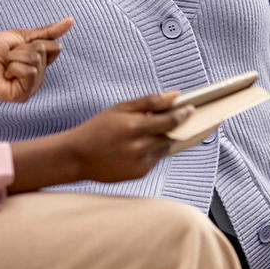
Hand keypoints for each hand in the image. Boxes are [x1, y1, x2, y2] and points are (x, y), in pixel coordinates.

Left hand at [0, 17, 73, 102]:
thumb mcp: (23, 36)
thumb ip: (48, 32)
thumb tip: (71, 20)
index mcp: (41, 64)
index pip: (55, 47)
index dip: (36, 41)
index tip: (19, 45)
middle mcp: (39, 77)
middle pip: (44, 52)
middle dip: (22, 48)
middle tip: (8, 56)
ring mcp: (31, 87)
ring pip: (36, 61)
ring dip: (15, 57)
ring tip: (5, 65)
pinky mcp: (22, 95)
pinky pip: (29, 72)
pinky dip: (14, 67)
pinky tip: (5, 74)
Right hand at [66, 92, 192, 182]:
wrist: (77, 156)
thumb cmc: (98, 128)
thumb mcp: (120, 108)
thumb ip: (149, 101)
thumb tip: (175, 95)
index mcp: (133, 127)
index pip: (169, 120)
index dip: (183, 114)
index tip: (192, 108)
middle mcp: (138, 147)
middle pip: (170, 135)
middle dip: (177, 127)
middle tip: (183, 118)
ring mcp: (140, 162)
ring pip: (164, 148)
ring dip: (164, 138)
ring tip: (153, 131)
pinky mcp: (139, 173)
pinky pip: (155, 159)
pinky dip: (153, 151)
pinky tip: (140, 145)